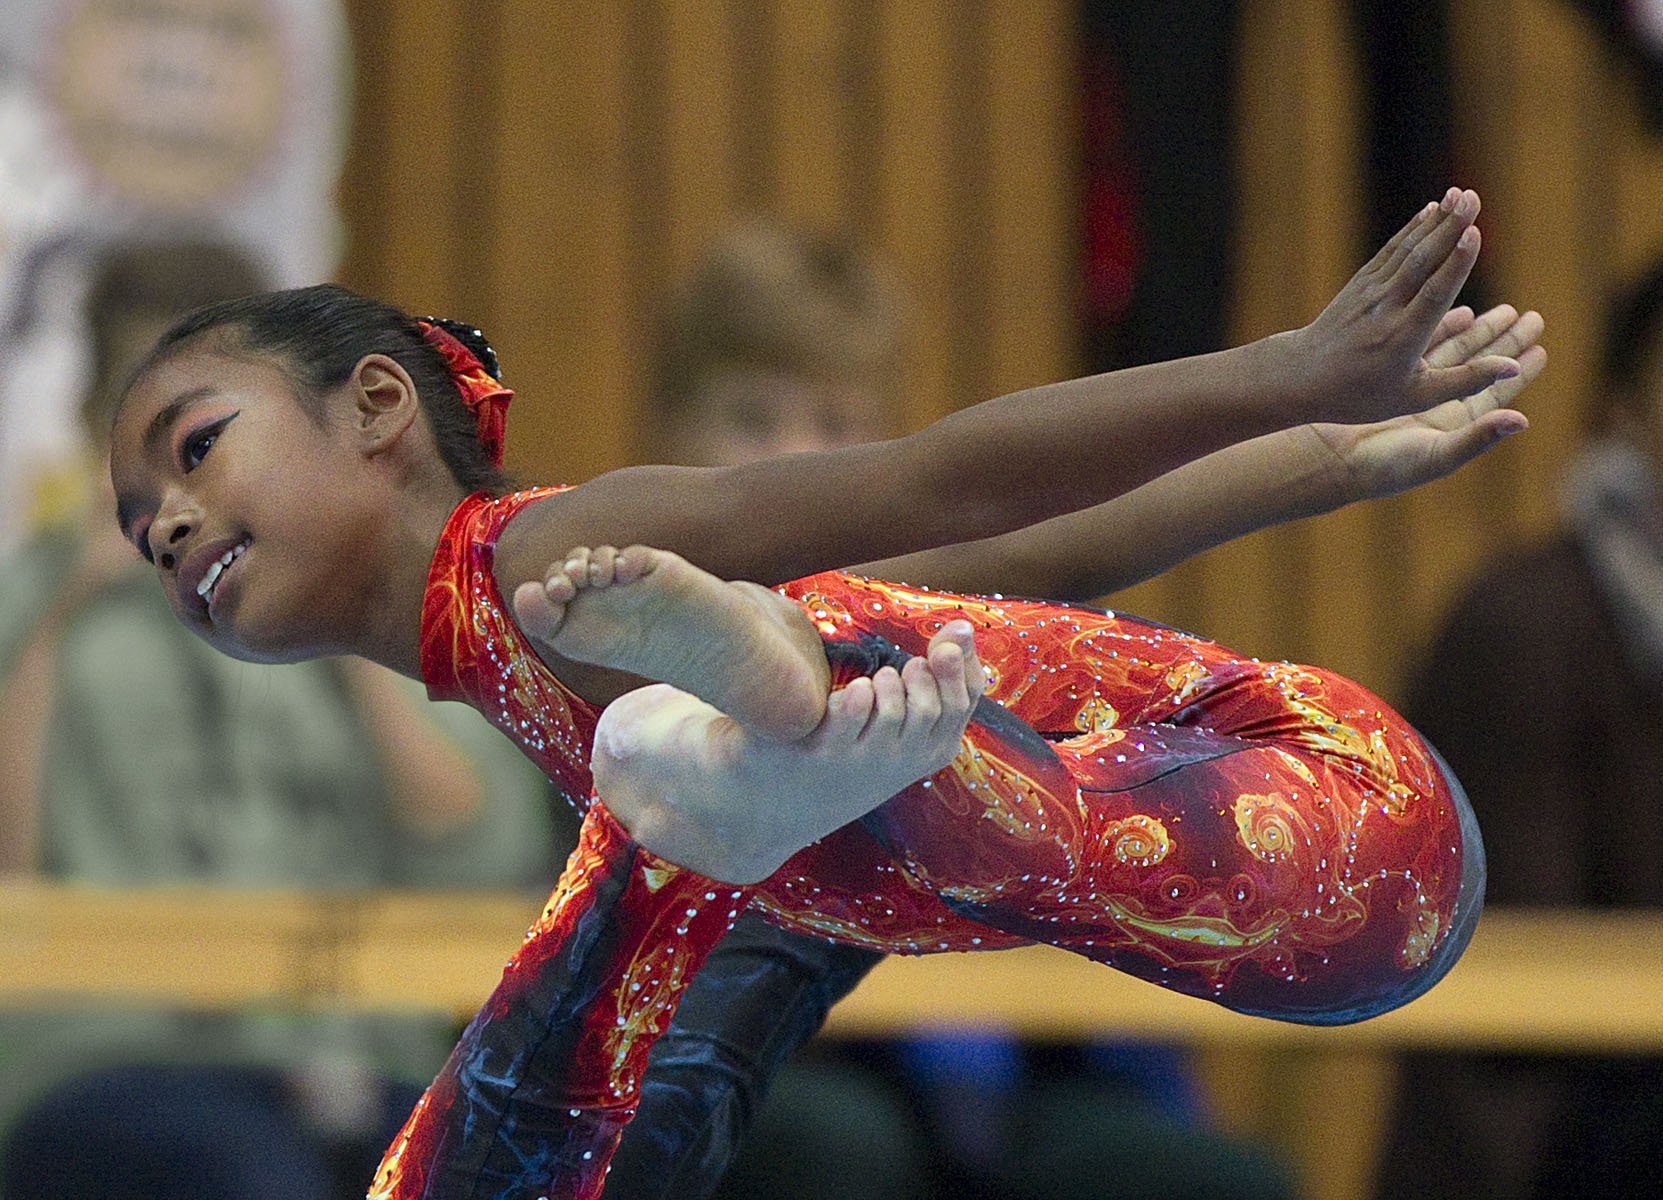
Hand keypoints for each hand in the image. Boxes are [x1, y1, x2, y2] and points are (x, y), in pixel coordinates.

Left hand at [1285, 188, 1522, 425]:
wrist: (1301, 377)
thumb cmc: (1362, 395)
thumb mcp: (1414, 398)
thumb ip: (1466, 381)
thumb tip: (1515, 368)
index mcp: (1402, 340)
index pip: (1433, 295)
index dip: (1455, 263)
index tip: (1473, 234)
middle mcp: (1385, 310)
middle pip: (1421, 263)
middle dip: (1449, 228)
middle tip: (1474, 197)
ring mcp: (1369, 294)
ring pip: (1407, 251)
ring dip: (1436, 221)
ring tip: (1462, 194)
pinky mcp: (1360, 284)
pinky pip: (1390, 252)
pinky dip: (1412, 230)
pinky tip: (1432, 210)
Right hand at [1308, 303, 1544, 500]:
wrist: (1327, 459)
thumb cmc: (1381, 466)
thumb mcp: (1435, 454)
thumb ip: (1478, 437)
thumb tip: (1523, 420)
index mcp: (1453, 425)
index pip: (1495, 394)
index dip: (1520, 371)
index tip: (1541, 348)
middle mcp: (1438, 406)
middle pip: (1482, 368)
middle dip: (1506, 343)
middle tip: (1530, 316)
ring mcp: (1413, 391)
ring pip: (1456, 353)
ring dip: (1478, 331)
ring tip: (1502, 309)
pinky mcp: (1389, 378)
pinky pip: (1423, 347)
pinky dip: (1441, 329)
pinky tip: (1457, 311)